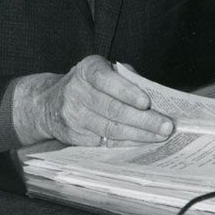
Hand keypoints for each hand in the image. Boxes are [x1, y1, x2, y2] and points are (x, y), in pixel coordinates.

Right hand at [12, 55, 173, 146]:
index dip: (127, 91)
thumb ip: (126, 78)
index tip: (147, 102)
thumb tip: (155, 95)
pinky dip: (126, 144)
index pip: (106, 79)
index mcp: (86, 70)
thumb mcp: (102, 71)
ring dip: (138, 134)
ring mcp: (73, 115)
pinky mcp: (73, 135)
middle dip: (142, 119)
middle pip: (112, 109)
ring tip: (160, 136)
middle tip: (166, 125)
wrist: (48, 103)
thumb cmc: (87, 85)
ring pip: (110, 128)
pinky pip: (104, 142)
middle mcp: (76, 91)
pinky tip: (142, 143)